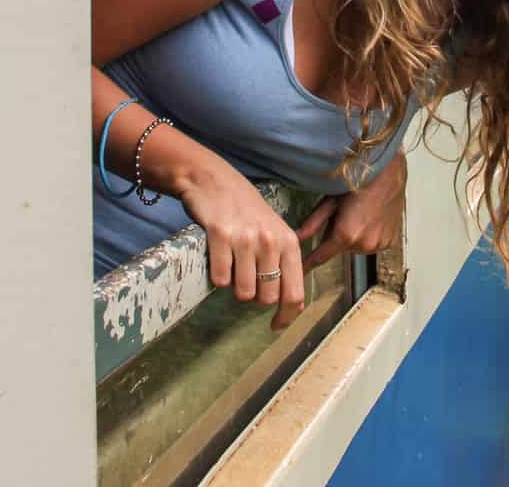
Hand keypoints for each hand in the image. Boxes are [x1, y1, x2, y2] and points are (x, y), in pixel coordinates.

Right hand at [178, 161, 306, 329]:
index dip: (286, 316)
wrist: (214, 181)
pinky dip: (218, 276)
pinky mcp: (220, 236)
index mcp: (289, 242)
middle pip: (267, 298)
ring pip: (244, 292)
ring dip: (236, 287)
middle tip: (246, 278)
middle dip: (255, 297)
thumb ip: (286, 264)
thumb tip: (294, 304)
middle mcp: (270, 241)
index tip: (276, 326)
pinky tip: (218, 258)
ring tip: (233, 266)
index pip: (294, 293)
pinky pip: (220, 279)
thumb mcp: (275, 232)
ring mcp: (245, 239)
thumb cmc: (247, 210)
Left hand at [297, 152, 406, 270]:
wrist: (388, 172)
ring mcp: (379, 244)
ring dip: (354, 236)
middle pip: (340, 249)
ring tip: (360, 213)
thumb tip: (297, 236)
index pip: (320, 257)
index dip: (308, 264)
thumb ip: (313, 222)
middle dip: (337, 236)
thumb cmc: (358, 180)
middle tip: (343, 214)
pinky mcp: (390, 242)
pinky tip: (372, 217)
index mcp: (346, 234)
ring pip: (357, 247)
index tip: (299, 273)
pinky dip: (369, 235)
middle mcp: (363, 244)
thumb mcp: (330, 200)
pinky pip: (373, 244)